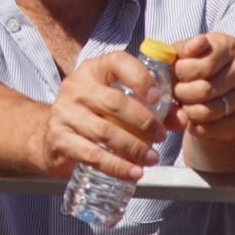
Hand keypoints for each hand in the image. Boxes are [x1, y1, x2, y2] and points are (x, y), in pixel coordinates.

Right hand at [40, 52, 166, 181]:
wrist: (53, 135)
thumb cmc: (94, 113)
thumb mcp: (116, 101)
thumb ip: (152, 108)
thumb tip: (181, 119)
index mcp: (93, 70)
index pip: (117, 63)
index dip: (140, 77)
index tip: (158, 97)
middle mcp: (76, 87)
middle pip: (115, 103)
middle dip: (143, 122)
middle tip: (160, 136)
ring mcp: (65, 113)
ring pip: (105, 132)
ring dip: (134, 148)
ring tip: (151, 158)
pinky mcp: (60, 139)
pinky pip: (93, 155)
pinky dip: (117, 166)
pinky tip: (133, 172)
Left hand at [169, 33, 234, 141]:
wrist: (216, 87)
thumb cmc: (194, 65)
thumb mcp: (185, 52)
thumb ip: (182, 50)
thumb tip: (193, 46)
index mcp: (228, 45)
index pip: (204, 65)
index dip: (181, 73)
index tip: (173, 74)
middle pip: (205, 90)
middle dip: (182, 94)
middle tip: (174, 93)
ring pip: (210, 111)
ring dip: (188, 111)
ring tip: (182, 105)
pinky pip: (218, 128)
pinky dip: (199, 127)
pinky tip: (191, 119)